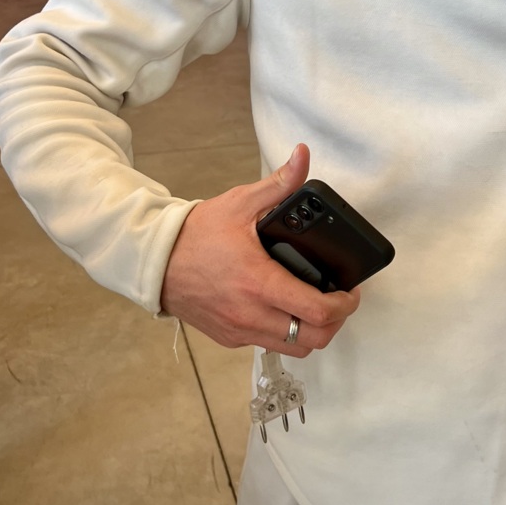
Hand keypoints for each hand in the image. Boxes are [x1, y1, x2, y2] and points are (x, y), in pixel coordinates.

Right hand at [160, 143, 359, 355]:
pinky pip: (268, 344)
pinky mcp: (230, 337)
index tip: (350, 291)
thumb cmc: (198, 233)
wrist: (155, 261)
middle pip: (313, 339)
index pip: (316, 311)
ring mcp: (240, 330)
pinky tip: (286, 308)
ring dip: (312, 332)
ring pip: (293, 348)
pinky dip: (285, 332)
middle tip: (338, 300)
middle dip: (335, 322)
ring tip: (316, 306)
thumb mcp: (241, 202)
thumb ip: (279, 183)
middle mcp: (251, 314)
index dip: (344, 304)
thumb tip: (303, 156)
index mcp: (259, 282)